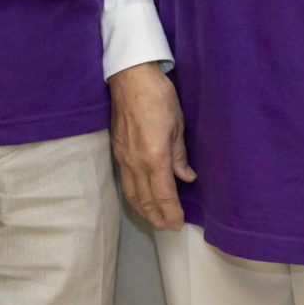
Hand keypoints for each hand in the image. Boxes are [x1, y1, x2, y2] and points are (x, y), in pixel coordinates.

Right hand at [109, 62, 193, 230]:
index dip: (171, 212)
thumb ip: (179, 156)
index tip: (178, 224)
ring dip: (143, 210)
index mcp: (154, 157)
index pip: (163, 195)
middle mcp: (136, 163)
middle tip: (167, 226)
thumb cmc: (158, 96)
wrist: (130, 78)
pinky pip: (125, 182)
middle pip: (146, 200)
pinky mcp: (116, 151)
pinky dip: (133, 196)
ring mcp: (123, 158)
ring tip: (154, 218)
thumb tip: (186, 178)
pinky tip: (140, 198)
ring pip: (132, 194)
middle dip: (157, 216)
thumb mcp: (177, 125)